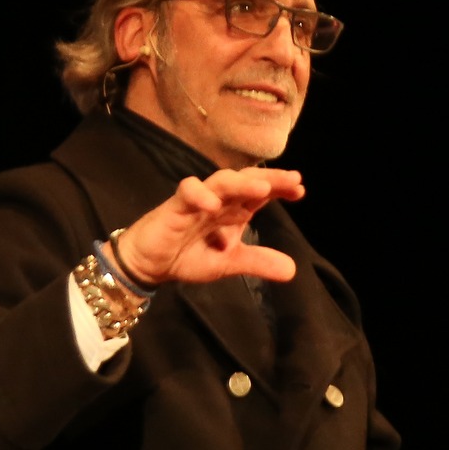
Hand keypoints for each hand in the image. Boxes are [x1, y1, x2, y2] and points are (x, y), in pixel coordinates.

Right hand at [111, 170, 303, 286]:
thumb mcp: (227, 263)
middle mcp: (219, 201)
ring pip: (221, 181)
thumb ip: (257, 263)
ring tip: (262, 189)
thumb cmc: (186, 257)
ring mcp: (198, 200)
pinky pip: (188, 192)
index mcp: (233, 211)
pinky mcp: (176, 206)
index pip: (260, 193)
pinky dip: (201, 195)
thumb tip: (293, 271)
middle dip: (270, 178)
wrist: (149, 265)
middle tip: (293, 180)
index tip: (300, 189)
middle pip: (246, 181)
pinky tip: (213, 206)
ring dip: (242, 183)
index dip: (280, 187)